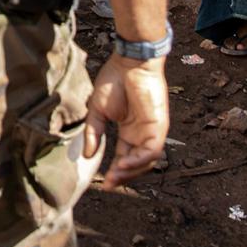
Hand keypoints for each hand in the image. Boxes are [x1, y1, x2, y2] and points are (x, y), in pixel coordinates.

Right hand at [83, 55, 168, 187]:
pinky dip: (138, 161)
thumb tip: (88, 155)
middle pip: (136, 163)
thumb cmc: (114, 80)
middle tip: (109, 184)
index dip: (115, 171)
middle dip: (123, 176)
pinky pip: (151, 151)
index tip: (103, 183)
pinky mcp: (158, 126)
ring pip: (146, 162)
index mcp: (129, 131)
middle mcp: (142, 134)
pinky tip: (123, 164)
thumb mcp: (97, 110)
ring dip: (131, 172)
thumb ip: (93, 132)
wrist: (130, 62)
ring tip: (114, 176)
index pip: (124, 157)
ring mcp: (152, 131)